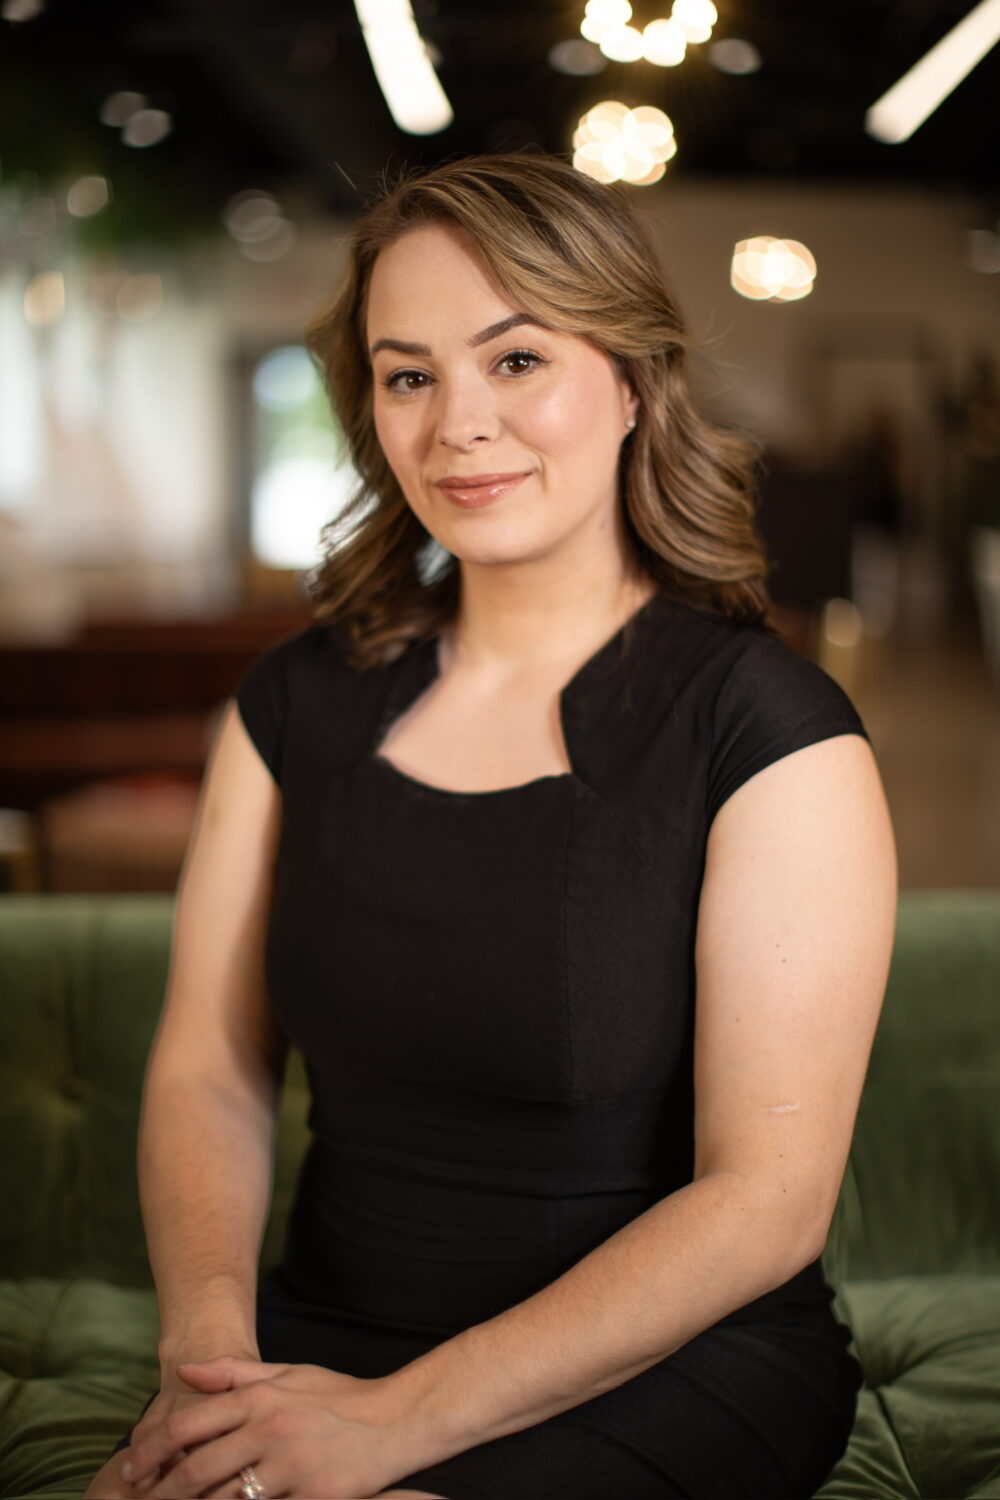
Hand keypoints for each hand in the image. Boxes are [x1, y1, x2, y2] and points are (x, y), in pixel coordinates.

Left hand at [123, 1356, 417, 1498]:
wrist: (395, 1422)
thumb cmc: (338, 1397)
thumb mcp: (288, 1373)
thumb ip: (233, 1373)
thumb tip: (183, 1371)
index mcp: (261, 1397)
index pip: (188, 1423)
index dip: (152, 1449)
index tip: (132, 1468)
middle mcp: (270, 1429)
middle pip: (196, 1468)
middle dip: (162, 1490)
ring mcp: (290, 1466)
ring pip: (222, 1499)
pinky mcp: (310, 1497)